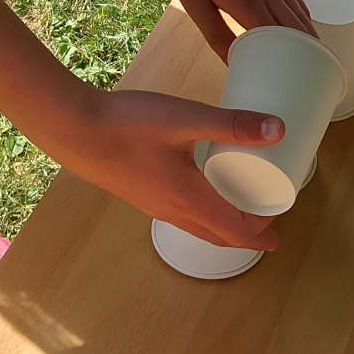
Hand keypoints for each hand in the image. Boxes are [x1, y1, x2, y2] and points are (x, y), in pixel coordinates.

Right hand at [56, 86, 287, 248]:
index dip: (260, 234)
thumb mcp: (187, 119)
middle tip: (265, 223)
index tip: (279, 229)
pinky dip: (201, 212)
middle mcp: (172, 210)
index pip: (234, 231)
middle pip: (216, 235)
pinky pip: (180, 214)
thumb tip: (279, 130)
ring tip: (238, 206)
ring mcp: (152, 205)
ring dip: (221, 224)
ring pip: (196, 225)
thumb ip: (232, 123)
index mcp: (189, 199)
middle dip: (244, 234)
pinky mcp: (140, 194)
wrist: (74, 129)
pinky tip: (200, 185)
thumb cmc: (129, 124)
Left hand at [157, 0, 313, 57]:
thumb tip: (231, 60)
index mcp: (246, 0)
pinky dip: (299, 9)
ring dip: (308, 30)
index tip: (305, 77)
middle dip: (309, 50)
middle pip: (296, 25)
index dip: (295, 58)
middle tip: (318, 72)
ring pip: (296, 8)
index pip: (280, 37)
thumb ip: (214, 31)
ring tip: (315, 53)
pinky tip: (300, 17)